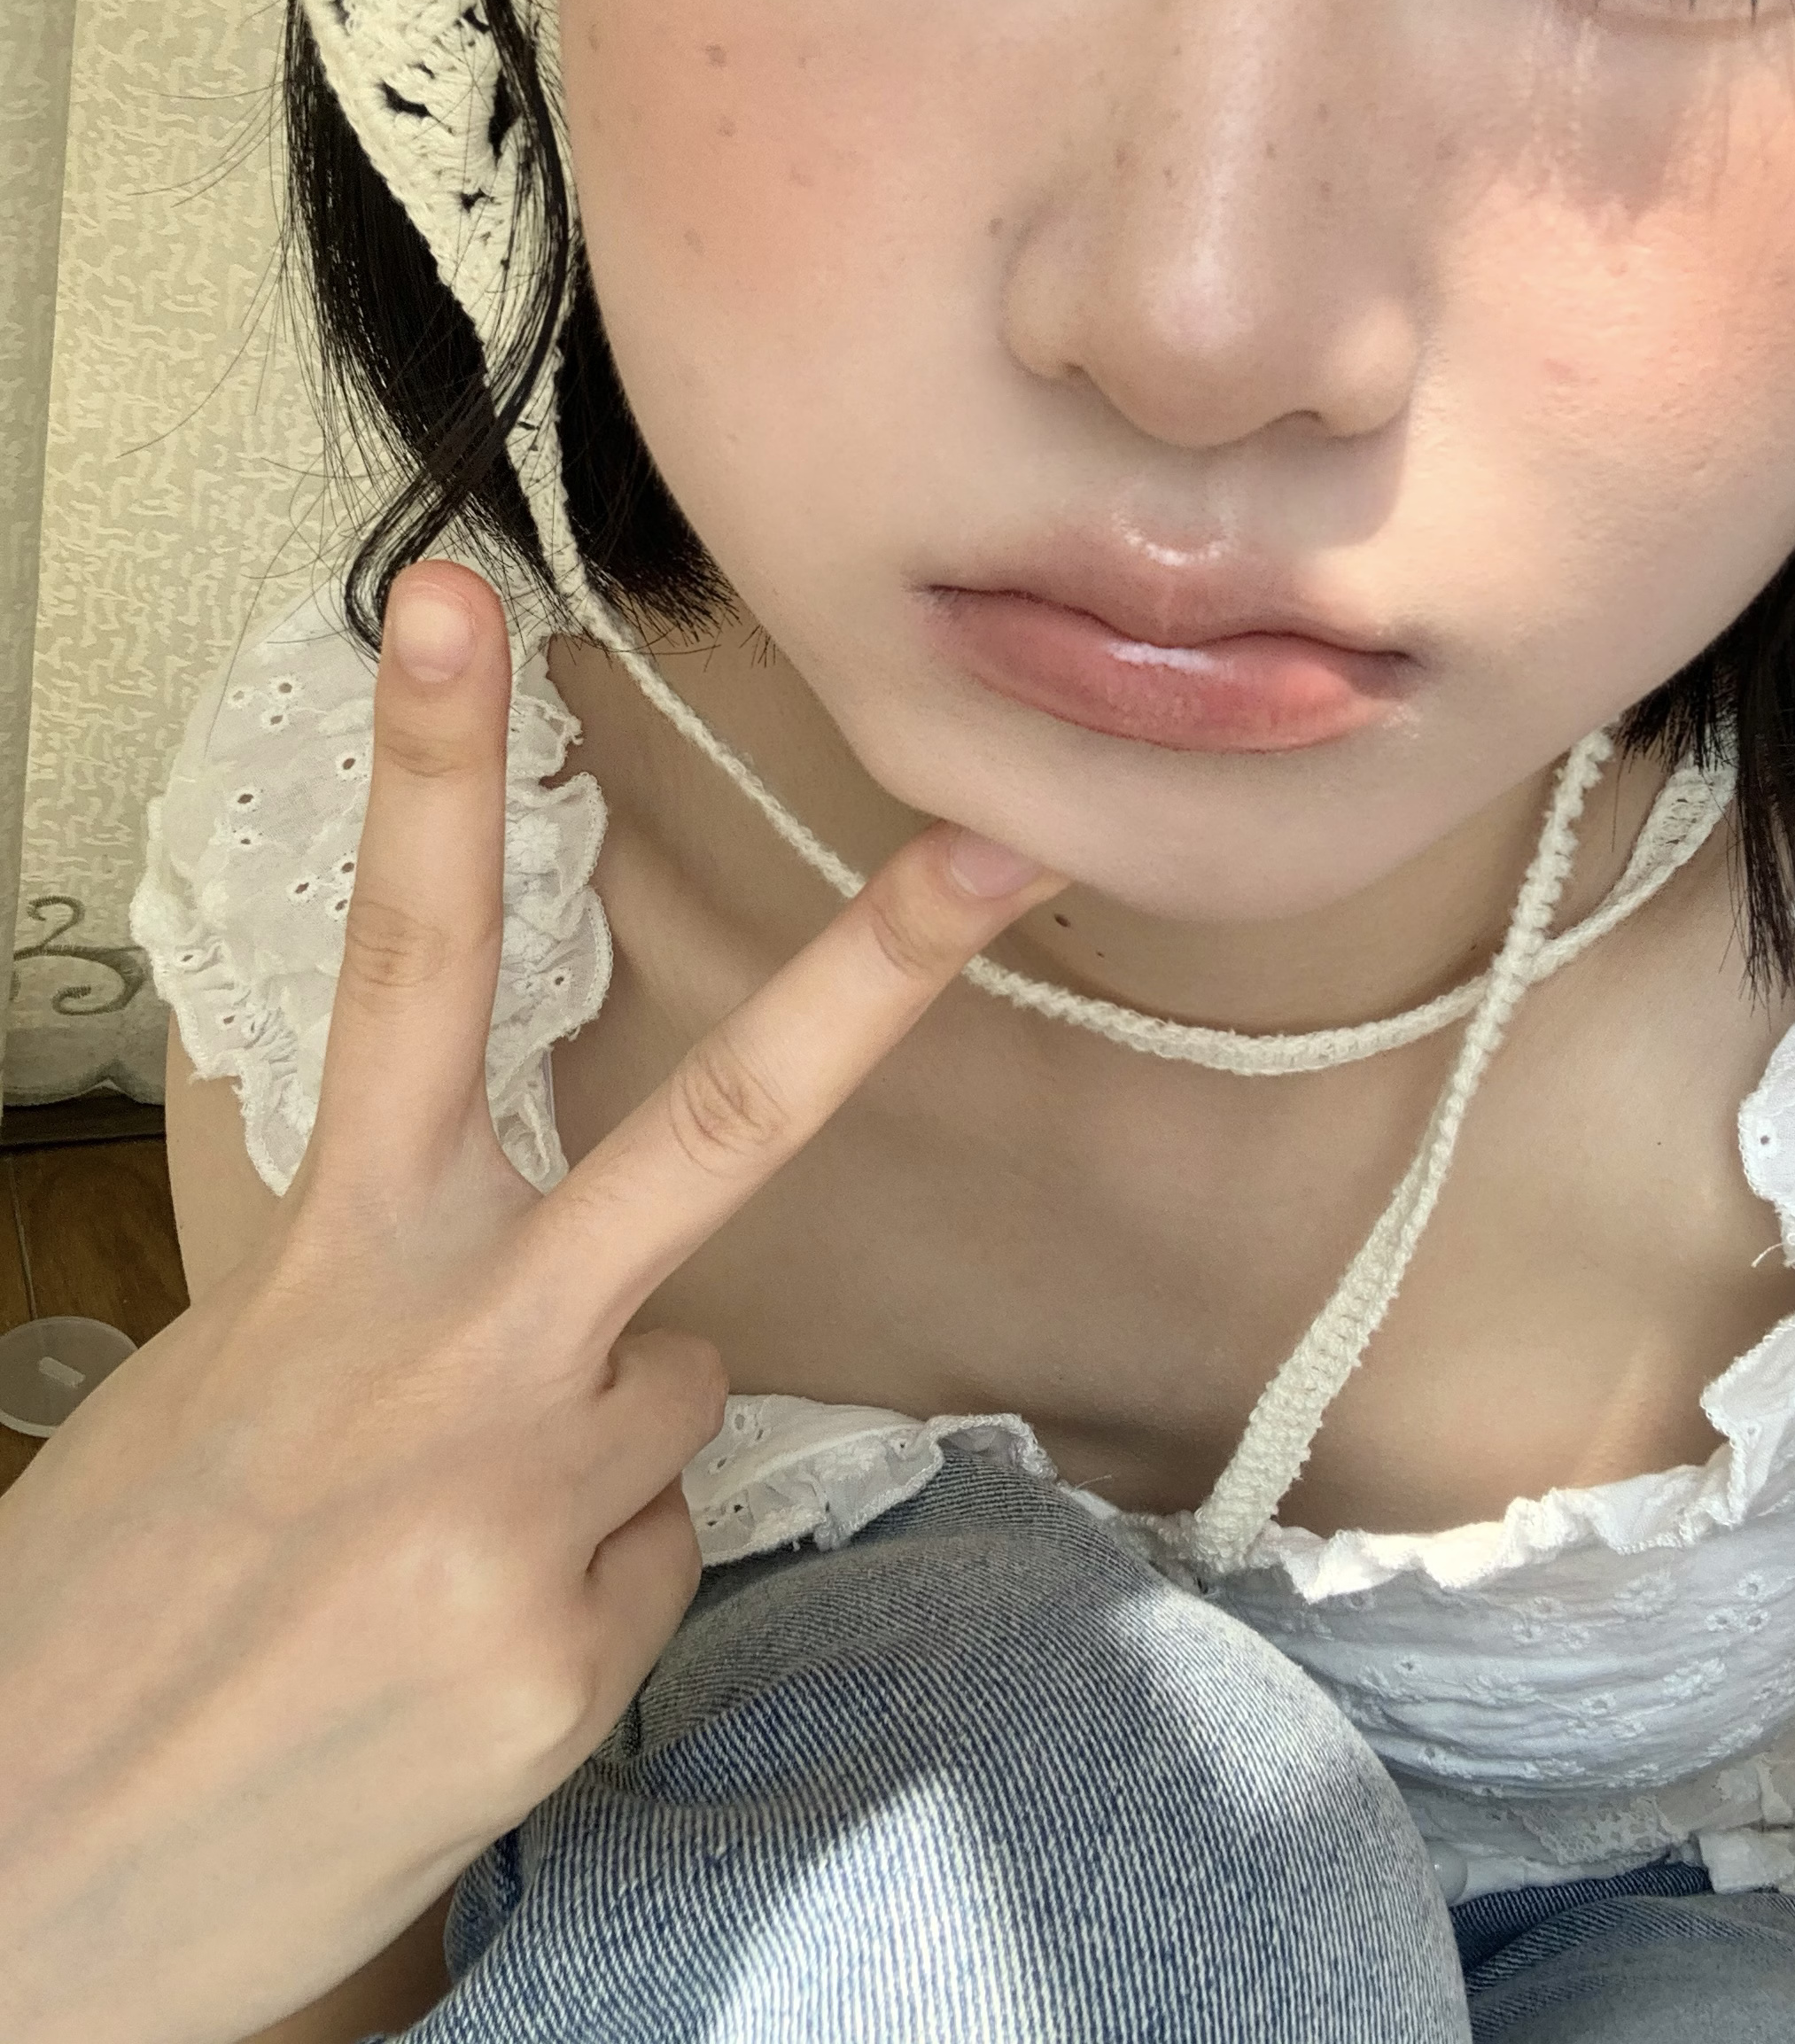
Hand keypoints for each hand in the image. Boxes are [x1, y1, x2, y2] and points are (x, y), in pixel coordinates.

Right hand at [0, 561, 1061, 2043]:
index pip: (399, 967)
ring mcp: (527, 1507)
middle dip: (867, 981)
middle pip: (713, 1130)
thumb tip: (586, 1320)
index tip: (465, 602)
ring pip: (676, 1399)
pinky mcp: (567, 1659)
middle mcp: (454, 1351)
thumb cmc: (103, 1617)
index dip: (431, 769)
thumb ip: (400, 1308)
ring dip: (592, 1448)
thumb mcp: (225, 1399)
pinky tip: (443, 1664)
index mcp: (333, 1257)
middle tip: (996, 856)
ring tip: (421, 1559)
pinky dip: (573, 1597)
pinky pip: (648, 1562)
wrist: (8, 1893)